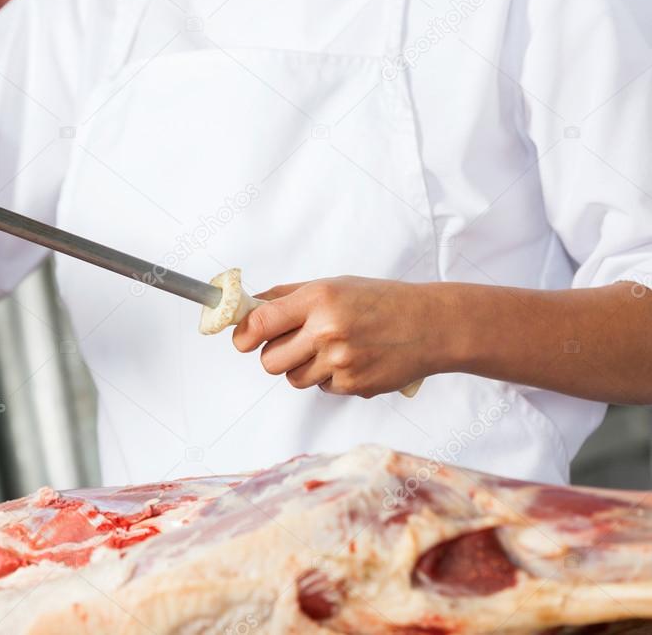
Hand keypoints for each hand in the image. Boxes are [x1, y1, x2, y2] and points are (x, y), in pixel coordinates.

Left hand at [232, 277, 445, 396]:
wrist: (431, 325)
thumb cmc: (381, 302)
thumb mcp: (334, 285)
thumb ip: (288, 297)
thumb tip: (248, 308)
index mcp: (319, 300)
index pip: (260, 323)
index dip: (244, 335)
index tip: (243, 339)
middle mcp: (327, 331)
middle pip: (269, 361)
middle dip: (275, 354)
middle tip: (294, 343)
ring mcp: (341, 362)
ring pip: (293, 378)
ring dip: (303, 367)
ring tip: (331, 349)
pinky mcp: (353, 386)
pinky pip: (321, 388)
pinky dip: (329, 377)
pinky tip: (352, 359)